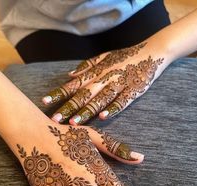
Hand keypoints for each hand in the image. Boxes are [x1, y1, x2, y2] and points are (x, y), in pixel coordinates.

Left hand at [42, 41, 168, 124]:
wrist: (151, 52)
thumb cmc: (124, 57)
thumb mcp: (104, 57)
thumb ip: (86, 66)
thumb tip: (69, 75)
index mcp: (96, 72)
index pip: (74, 84)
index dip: (59, 93)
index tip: (45, 102)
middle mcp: (104, 79)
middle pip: (83, 95)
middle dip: (68, 107)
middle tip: (55, 119)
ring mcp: (118, 85)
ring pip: (100, 100)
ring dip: (86, 111)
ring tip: (74, 123)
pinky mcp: (132, 91)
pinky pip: (121, 101)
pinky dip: (112, 109)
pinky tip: (103, 117)